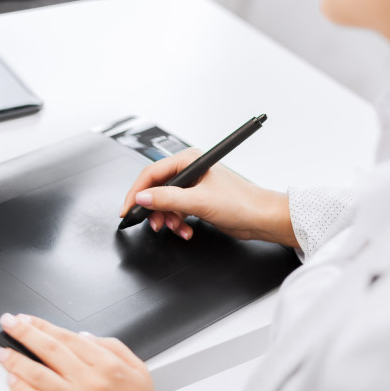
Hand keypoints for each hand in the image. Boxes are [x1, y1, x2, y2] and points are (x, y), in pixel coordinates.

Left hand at [0, 313, 172, 390]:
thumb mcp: (138, 371)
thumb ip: (112, 347)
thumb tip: (84, 335)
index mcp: (108, 366)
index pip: (67, 337)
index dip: (44, 326)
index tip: (28, 319)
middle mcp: (91, 383)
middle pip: (50, 351)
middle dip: (25, 333)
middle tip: (9, 323)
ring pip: (38, 376)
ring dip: (16, 361)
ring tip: (4, 352)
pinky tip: (13, 381)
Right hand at [118, 149, 295, 244]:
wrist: (261, 219)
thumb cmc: (241, 202)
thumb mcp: (198, 201)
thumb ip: (167, 199)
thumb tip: (142, 198)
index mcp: (189, 160)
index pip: (152, 173)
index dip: (137, 191)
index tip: (128, 208)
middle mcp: (190, 171)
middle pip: (157, 189)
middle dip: (154, 209)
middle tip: (153, 223)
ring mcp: (194, 187)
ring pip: (166, 203)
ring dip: (167, 218)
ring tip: (176, 228)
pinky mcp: (198, 201)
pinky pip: (177, 212)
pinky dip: (177, 223)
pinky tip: (186, 230)